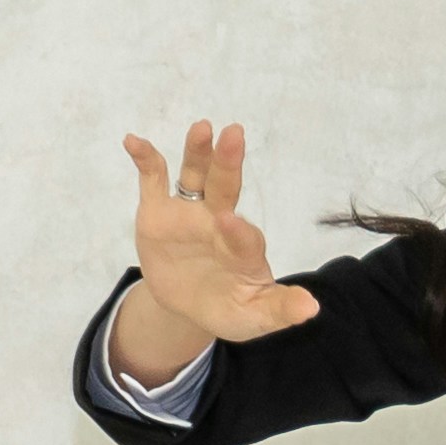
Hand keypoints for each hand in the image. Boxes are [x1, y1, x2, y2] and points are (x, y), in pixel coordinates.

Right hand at [115, 118, 315, 381]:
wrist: (187, 306)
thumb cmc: (228, 307)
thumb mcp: (254, 317)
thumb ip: (279, 309)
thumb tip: (312, 308)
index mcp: (243, 247)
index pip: (244, 236)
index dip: (238, 231)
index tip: (230, 222)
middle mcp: (218, 221)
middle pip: (225, 188)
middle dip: (229, 163)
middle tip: (235, 134)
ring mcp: (189, 213)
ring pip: (194, 175)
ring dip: (197, 151)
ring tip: (202, 128)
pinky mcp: (159, 211)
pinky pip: (152, 179)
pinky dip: (144, 158)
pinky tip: (133, 141)